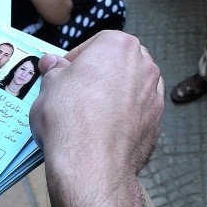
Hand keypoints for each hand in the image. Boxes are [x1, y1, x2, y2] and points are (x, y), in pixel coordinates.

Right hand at [30, 32, 165, 177]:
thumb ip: (54, 70)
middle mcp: (144, 64)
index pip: (95, 44)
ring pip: (132, 87)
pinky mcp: (158, 120)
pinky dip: (125, 116)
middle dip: (99, 75)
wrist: (92, 163)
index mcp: (119, 45)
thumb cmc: (69, 117)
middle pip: (118, 63)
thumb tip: (52, 63)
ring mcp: (154, 93)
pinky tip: (105, 130)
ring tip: (90, 114)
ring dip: (114, 95)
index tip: (63, 75)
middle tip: (75, 93)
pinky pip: (138, 111)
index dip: (76, 60)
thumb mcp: (49, 86)